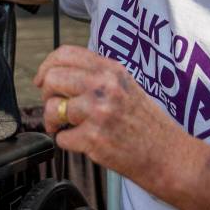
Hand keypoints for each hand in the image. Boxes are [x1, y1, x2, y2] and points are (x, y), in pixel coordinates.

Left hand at [34, 45, 186, 185]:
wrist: (168, 156)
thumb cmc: (145, 123)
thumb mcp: (126, 86)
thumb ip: (95, 76)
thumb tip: (57, 74)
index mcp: (111, 70)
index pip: (65, 54)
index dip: (47, 67)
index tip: (41, 81)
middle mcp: (104, 87)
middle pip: (52, 79)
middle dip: (47, 96)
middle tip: (56, 108)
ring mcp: (98, 112)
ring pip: (51, 108)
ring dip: (53, 122)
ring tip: (67, 128)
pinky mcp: (93, 138)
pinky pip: (61, 137)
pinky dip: (67, 142)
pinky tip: (83, 142)